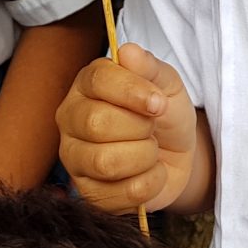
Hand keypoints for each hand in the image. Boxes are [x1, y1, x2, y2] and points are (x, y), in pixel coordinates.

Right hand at [56, 44, 198, 213]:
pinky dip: (148, 184)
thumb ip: (149, 67)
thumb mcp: (167, 83)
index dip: (133, 92)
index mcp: (87, 84)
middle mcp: (71, 119)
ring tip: (150, 150)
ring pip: (105, 162)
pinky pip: (117, 195)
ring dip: (144, 157)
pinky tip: (149, 173)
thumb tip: (128, 52)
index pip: (98, 80)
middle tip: (152, 127)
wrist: (176, 155)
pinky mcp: (87, 193)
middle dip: (140, 128)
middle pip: (97, 123)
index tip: (159, 102)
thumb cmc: (164, 113)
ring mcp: (74, 158)